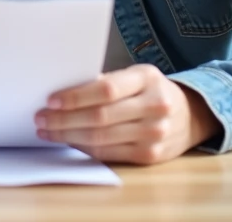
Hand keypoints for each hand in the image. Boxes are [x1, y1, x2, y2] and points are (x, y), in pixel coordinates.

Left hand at [35, 64, 219, 164]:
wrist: (190, 115)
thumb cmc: (151, 90)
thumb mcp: (136, 75)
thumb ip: (108, 81)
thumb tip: (63, 90)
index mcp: (147, 78)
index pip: (106, 89)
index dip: (76, 96)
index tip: (51, 100)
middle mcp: (155, 106)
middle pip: (100, 117)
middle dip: (64, 119)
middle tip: (41, 118)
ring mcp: (155, 134)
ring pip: (102, 138)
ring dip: (68, 136)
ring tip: (48, 131)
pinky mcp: (151, 156)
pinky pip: (110, 154)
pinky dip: (84, 148)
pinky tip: (69, 142)